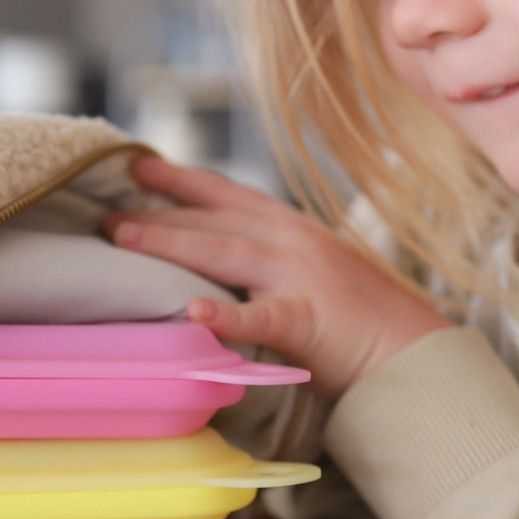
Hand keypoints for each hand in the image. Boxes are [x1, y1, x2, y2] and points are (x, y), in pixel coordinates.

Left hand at [104, 155, 449, 398]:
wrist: (413, 353)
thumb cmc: (358, 320)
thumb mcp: (309, 273)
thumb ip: (265, 261)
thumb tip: (214, 263)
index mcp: (290, 229)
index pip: (226, 195)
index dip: (180, 179)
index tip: (135, 166)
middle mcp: (291, 241)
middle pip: (213, 219)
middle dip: (157, 214)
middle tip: (105, 215)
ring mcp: (299, 277)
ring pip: (224, 253)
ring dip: (170, 242)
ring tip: (123, 238)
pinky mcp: (307, 320)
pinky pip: (260, 317)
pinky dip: (226, 316)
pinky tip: (193, 312)